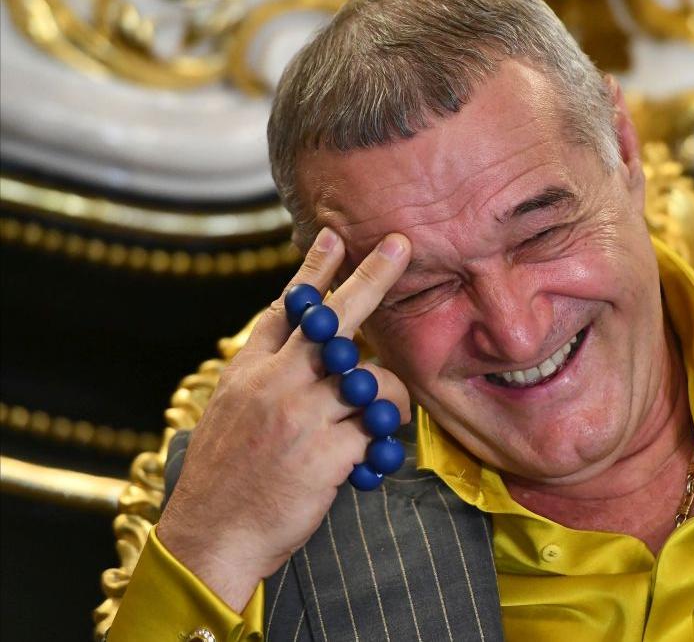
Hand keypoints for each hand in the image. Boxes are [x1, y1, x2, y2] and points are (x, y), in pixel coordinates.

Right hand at [156, 228, 411, 610]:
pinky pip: (378, 431)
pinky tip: (367, 462)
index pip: (285, 309)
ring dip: (385, 400)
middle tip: (401, 246)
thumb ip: (265, 376)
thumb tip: (302, 347)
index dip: (314, 271)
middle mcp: (275, 383)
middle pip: (334, 319)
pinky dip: (379, 444)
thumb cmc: (227, 479)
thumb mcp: (231, 412)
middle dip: (371, 277)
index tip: (335, 237)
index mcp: (248, 371)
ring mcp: (301, 415)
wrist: (211, 537)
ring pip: (373, 380)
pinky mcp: (327, 453)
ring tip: (369, 426)